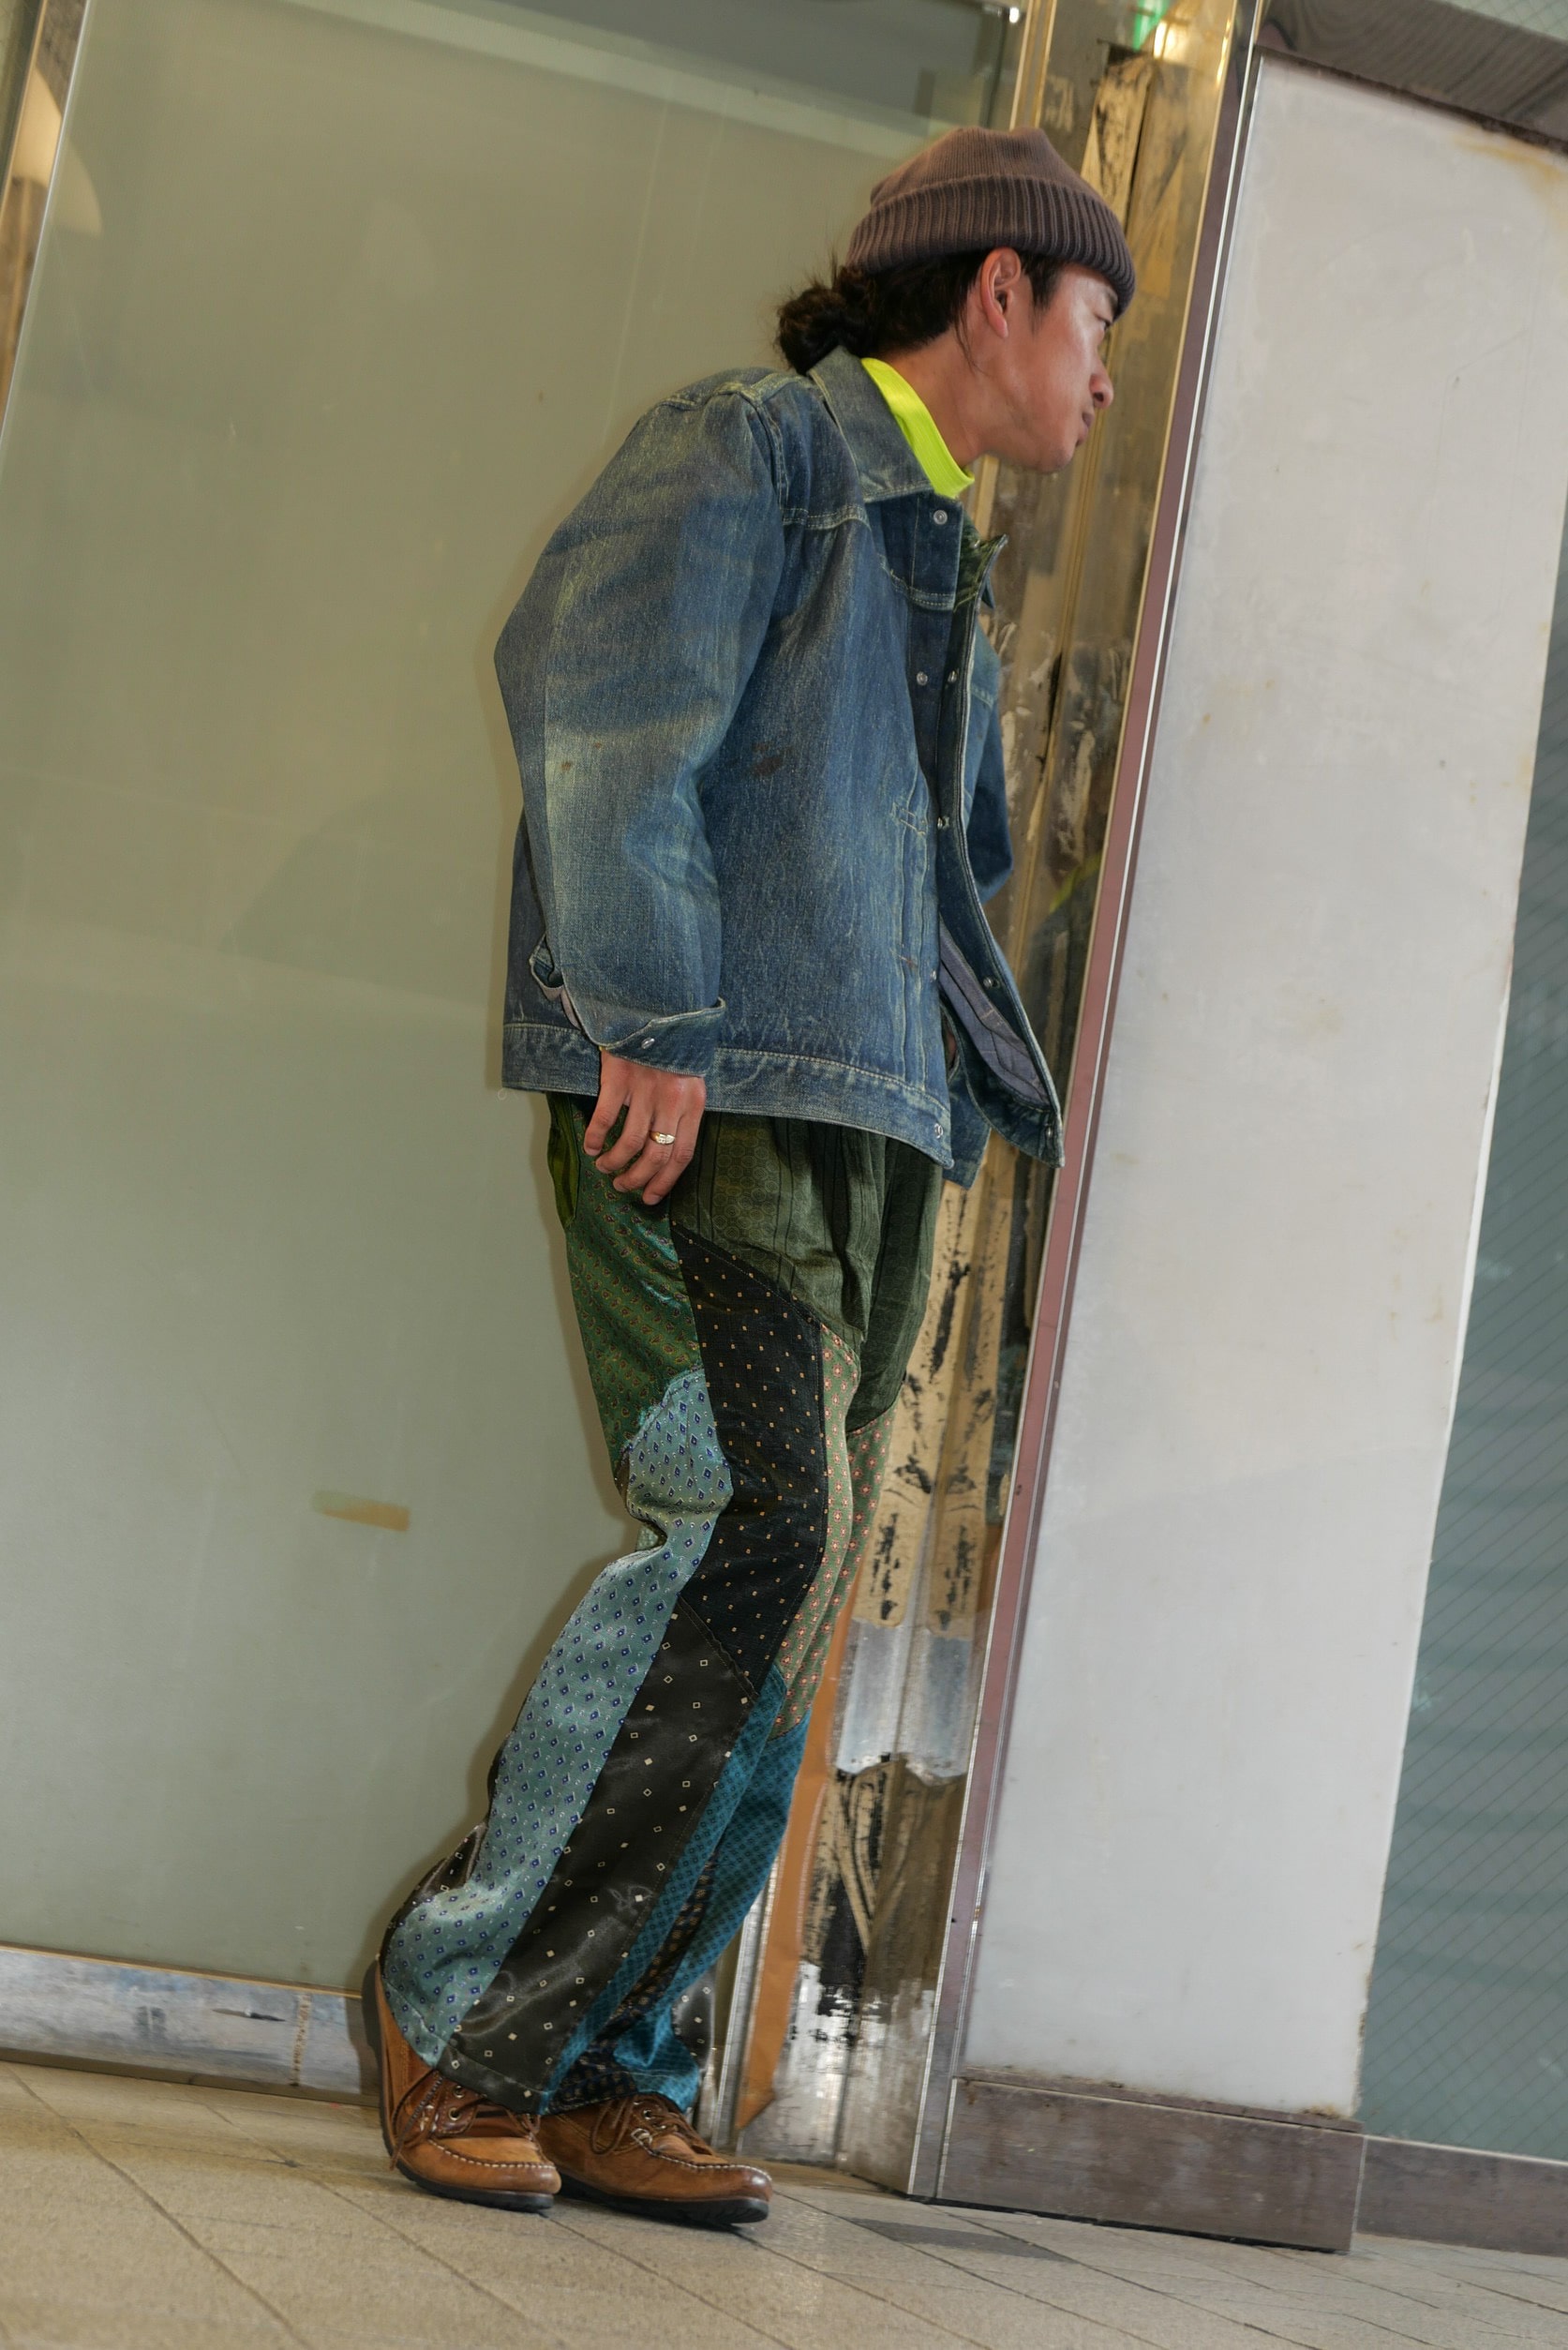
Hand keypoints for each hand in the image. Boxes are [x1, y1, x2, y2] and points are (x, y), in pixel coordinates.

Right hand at [585, 1050, 705, 1206]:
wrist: (653, 1008)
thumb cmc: (671, 1049)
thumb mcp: (689, 1079)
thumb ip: (682, 1111)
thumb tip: (666, 1152)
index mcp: (693, 1103)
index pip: (682, 1154)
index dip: (666, 1180)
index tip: (650, 1196)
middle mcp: (672, 1099)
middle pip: (656, 1154)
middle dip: (638, 1178)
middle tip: (622, 1186)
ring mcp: (645, 1088)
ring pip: (630, 1142)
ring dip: (615, 1162)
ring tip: (605, 1168)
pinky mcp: (620, 1076)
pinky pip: (605, 1117)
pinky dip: (596, 1137)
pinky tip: (591, 1146)